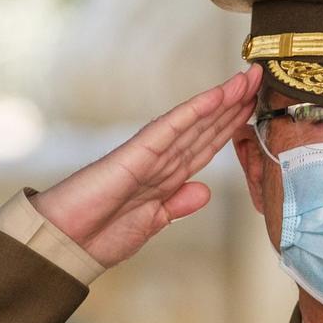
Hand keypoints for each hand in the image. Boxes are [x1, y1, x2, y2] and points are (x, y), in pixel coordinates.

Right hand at [30, 65, 261, 267]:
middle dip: (234, 104)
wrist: (63, 246)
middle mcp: (160, 162)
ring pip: (193, 122)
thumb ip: (176, 206)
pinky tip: (215, 97)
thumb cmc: (98, 237)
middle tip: (259, 76)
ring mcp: (148, 155)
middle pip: (205, 127)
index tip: (253, 106)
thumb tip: (203, 191)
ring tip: (247, 78)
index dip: (231, 125)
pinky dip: (192, 112)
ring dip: (222, 100)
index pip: (205, 146)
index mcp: (166, 179)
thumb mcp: (150, 225)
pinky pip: (169, 129)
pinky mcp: (134, 155)